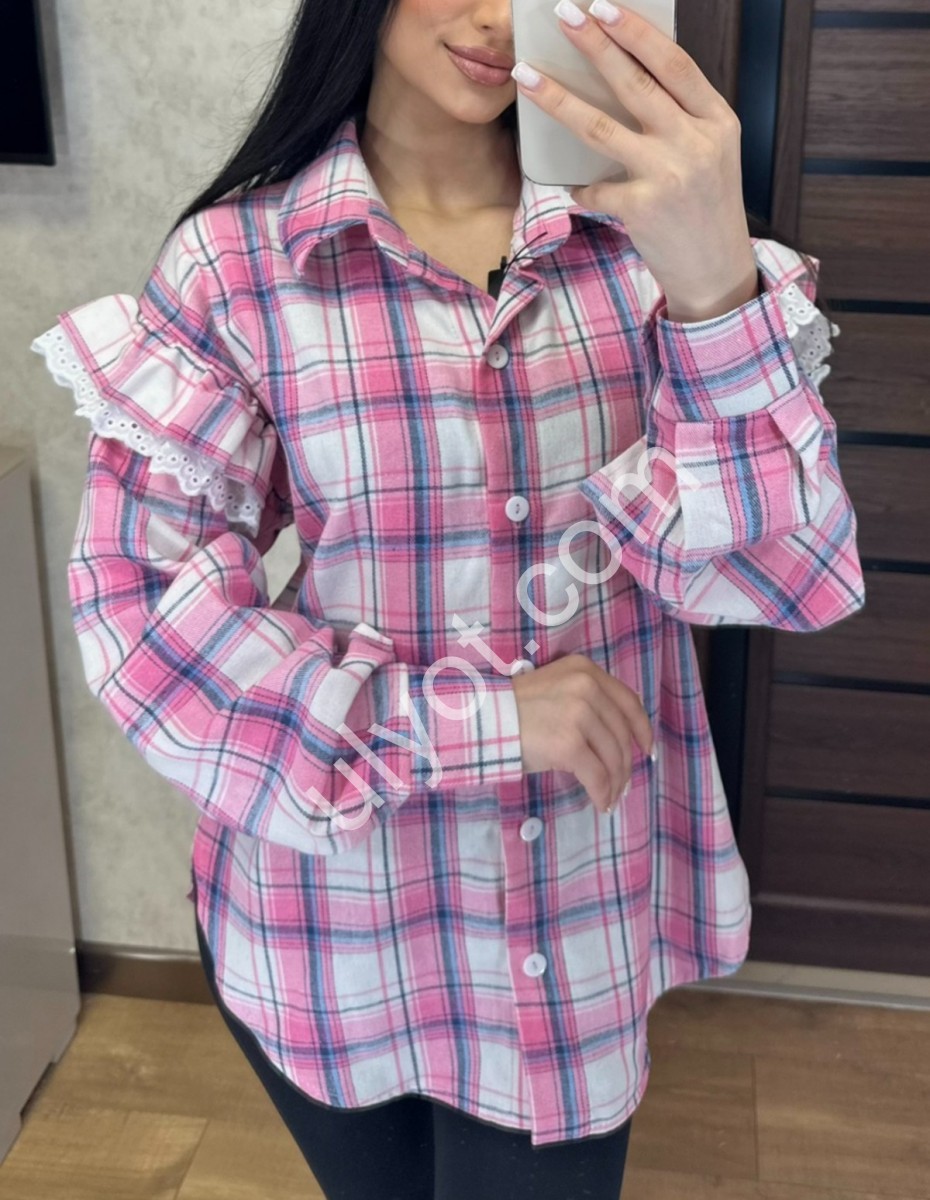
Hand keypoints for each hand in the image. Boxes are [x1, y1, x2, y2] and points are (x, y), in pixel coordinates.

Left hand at [511, 0, 759, 321]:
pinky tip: (576, 189)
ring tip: (526, 76)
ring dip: (558, 100)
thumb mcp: (711, 153)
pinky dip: (581, 189)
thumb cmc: (705, 207)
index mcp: (717, 121)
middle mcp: (695, 143)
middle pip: (635, 84)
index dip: (637, 32)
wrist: (716, 272)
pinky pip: (595, 188)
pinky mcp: (642, 209)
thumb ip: (681, 117)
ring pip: (601, 128)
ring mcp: (669, 175)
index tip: (604, 7)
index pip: (674, 64)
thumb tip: (625, 75)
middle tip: (564, 14)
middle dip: (595, 45)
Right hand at [512, 654, 654, 814]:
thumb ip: (586, 701)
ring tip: (610, 797)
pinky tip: (600, 803)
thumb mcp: (555, 689)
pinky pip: (597, 776)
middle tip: (623, 785)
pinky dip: (602, 793)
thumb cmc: (514, 709)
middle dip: (625, 764)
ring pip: (613, 758)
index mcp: (585, 670)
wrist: (482, 720)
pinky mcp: (569, 744)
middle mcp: (587, 687)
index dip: (642, 728)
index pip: (628, 701)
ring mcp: (579, 715)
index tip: (646, 749)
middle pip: (621, 734)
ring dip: (615, 783)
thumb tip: (617, 743)